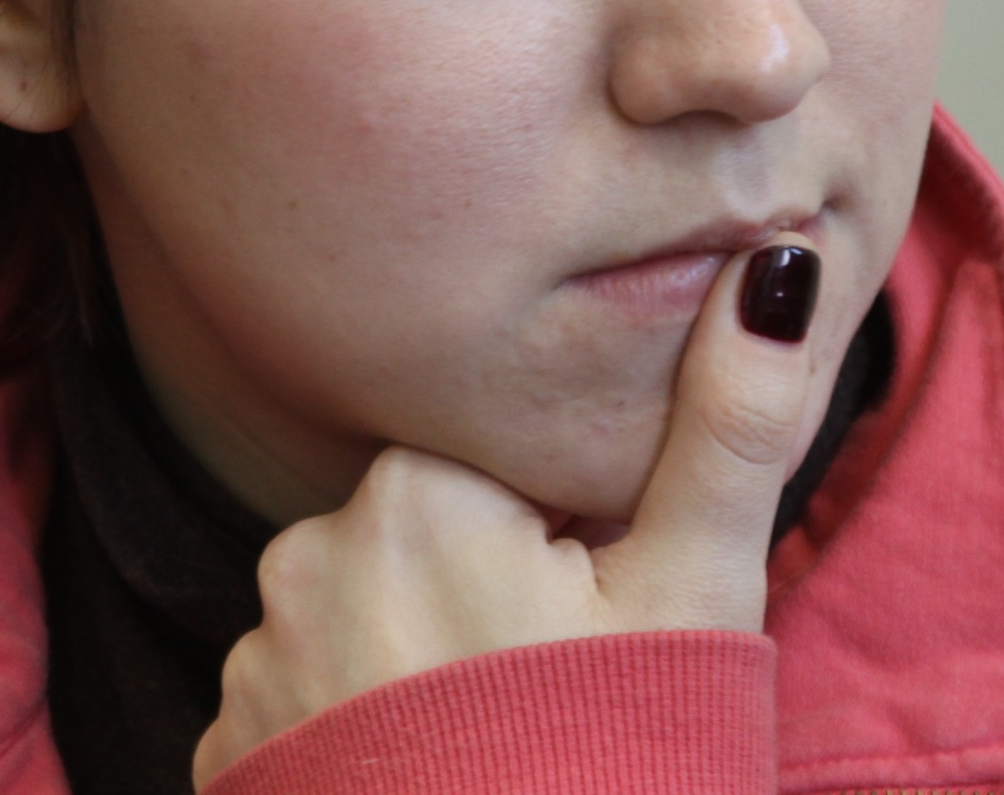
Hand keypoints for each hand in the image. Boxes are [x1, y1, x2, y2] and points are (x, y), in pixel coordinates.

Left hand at [193, 239, 824, 788]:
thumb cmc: (622, 768)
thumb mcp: (694, 594)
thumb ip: (731, 421)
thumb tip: (778, 262)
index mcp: (415, 487)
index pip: (492, 465)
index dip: (556, 539)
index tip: (590, 614)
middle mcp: (306, 550)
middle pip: (424, 538)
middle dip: (486, 597)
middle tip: (554, 691)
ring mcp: (254, 662)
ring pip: (362, 620)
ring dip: (415, 666)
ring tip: (494, 749)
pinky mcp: (225, 758)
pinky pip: (299, 706)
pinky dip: (354, 738)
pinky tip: (424, 787)